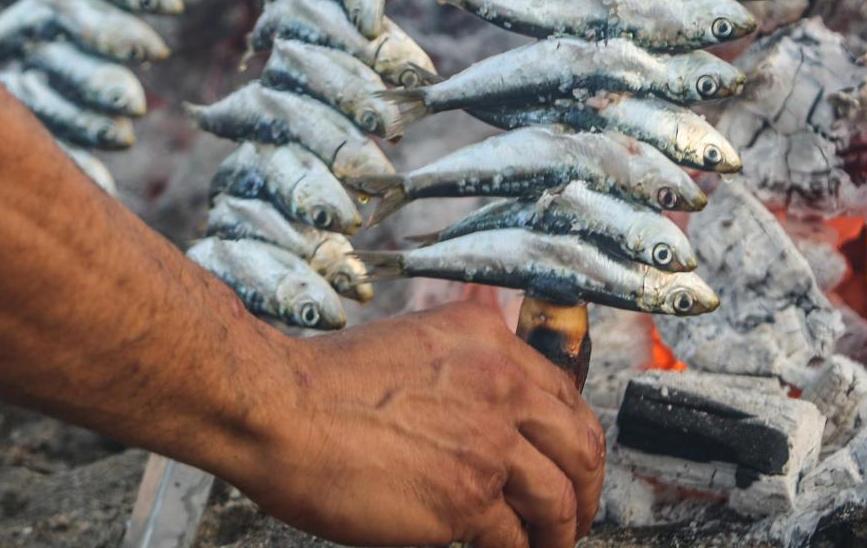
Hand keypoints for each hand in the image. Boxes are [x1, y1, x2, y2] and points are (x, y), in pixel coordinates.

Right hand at [236, 301, 604, 547]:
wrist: (279, 409)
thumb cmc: (323, 384)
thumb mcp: (413, 340)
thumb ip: (461, 359)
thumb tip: (486, 382)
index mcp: (489, 340)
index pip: (564, 395)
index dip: (575, 439)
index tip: (571, 463)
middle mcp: (501, 384)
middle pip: (581, 447)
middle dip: (587, 491)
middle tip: (578, 515)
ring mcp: (489, 442)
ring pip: (558, 500)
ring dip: (562, 532)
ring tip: (551, 547)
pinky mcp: (467, 497)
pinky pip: (515, 539)